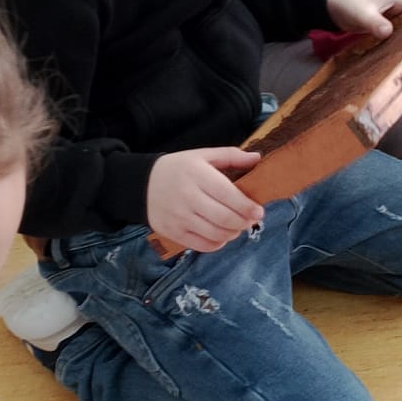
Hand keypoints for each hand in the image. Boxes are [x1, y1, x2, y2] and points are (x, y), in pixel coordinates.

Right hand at [147, 149, 261, 253]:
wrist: (142, 185)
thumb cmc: (178, 169)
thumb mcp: (202, 155)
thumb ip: (230, 156)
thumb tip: (257, 158)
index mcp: (196, 174)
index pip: (228, 195)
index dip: (247, 207)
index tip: (259, 211)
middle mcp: (187, 196)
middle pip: (224, 218)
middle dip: (243, 222)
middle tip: (251, 221)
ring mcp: (179, 217)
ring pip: (215, 234)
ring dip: (233, 233)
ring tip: (237, 227)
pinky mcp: (173, 232)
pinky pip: (202, 245)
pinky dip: (217, 243)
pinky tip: (221, 235)